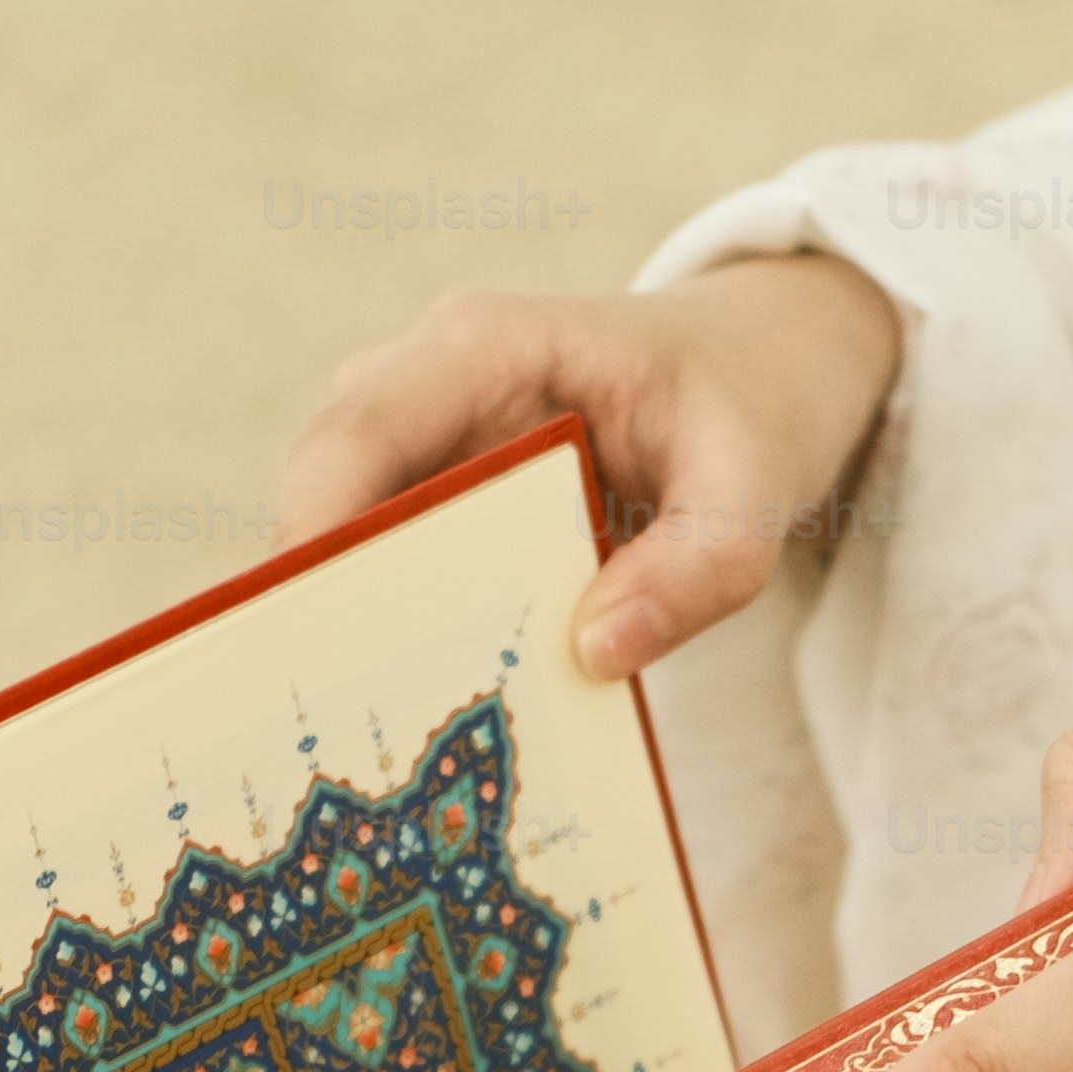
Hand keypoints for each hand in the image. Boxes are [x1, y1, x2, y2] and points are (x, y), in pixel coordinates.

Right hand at [273, 257, 903, 679]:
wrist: (765, 374)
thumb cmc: (753, 406)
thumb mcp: (758, 484)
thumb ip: (699, 567)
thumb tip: (596, 652)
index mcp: (487, 346)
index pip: (360, 428)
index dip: (315, 524)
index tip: (307, 627)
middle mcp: (431, 382)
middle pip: (330, 488)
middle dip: (321, 592)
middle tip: (333, 710)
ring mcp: (428, 439)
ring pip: (348, 533)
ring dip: (357, 618)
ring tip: (371, 725)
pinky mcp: (443, 496)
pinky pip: (396, 564)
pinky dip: (404, 627)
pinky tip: (429, 706)